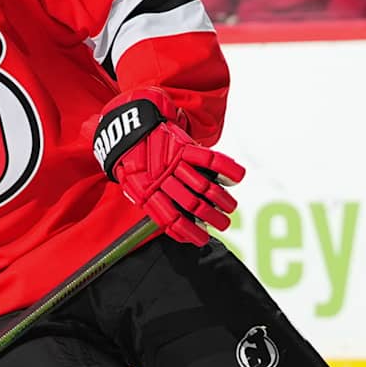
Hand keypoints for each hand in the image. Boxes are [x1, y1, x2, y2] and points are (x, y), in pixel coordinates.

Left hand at [94, 87, 244, 246]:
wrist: (128, 127)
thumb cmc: (131, 161)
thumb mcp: (133, 186)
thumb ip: (152, 204)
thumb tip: (176, 226)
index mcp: (146, 193)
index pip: (171, 219)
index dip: (189, 232)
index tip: (202, 240)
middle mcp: (161, 178)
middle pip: (192, 203)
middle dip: (212, 217)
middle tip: (223, 223)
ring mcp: (173, 161)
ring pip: (202, 185)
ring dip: (221, 199)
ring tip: (230, 207)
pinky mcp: (183, 145)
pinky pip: (208, 158)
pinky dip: (226, 168)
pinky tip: (237, 177)